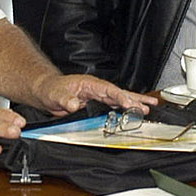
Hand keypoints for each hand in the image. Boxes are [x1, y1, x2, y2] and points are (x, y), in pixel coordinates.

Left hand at [32, 74, 157, 115]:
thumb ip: (65, 99)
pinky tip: (134, 111)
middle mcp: (96, 89)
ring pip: (119, 99)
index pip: (109, 90)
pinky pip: (114, 105)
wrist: (47, 92)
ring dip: (133, 103)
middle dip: (134, 99)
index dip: (120, 97)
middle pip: (119, 93)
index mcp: (90, 84)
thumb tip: (74, 104)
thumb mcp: (56, 95)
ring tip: (148, 107)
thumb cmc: (51, 90)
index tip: (130, 104)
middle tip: (147, 106)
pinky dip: (125, 108)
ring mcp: (98, 95)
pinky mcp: (96, 103)